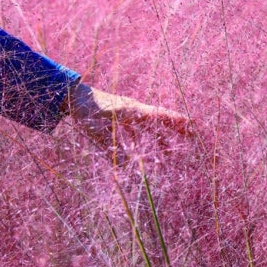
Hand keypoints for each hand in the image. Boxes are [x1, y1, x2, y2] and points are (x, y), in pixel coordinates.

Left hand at [66, 83, 190, 164]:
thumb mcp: (100, 133)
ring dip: (158, 141)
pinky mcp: (118, 119)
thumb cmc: (87, 112)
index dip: (176, 121)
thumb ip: (114, 151)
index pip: (160, 116)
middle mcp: (134, 112)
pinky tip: (141, 154)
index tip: (192, 124)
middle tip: (191, 138)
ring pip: (148, 128)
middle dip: (175, 130)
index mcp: (133, 111)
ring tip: (168, 156)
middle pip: (159, 121)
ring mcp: (126, 115)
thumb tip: (126, 170)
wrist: (73, 97)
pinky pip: (135, 131)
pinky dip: (142, 141)